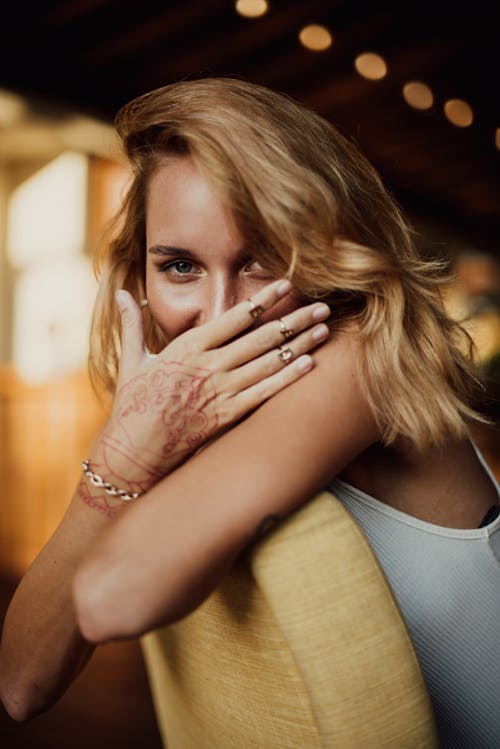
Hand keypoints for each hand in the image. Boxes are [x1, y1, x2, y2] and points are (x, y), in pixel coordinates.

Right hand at [89, 280, 329, 491]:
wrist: (134, 450)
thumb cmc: (133, 404)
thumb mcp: (131, 360)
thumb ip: (132, 323)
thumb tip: (121, 293)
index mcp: (188, 347)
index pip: (234, 317)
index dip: (263, 300)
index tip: (286, 285)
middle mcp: (210, 366)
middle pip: (261, 338)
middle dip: (295, 320)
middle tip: (323, 306)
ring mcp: (221, 392)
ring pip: (269, 363)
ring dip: (300, 345)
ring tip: (325, 330)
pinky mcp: (228, 415)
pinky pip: (265, 393)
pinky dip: (289, 378)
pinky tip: (311, 365)